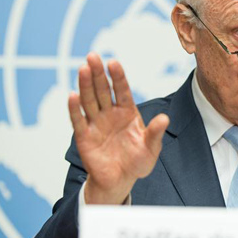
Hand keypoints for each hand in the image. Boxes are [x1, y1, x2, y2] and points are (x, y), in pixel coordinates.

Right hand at [68, 52, 168, 203]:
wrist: (120, 181)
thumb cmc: (137, 161)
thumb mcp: (150, 148)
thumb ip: (155, 133)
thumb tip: (164, 118)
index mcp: (127, 112)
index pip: (122, 90)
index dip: (118, 76)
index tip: (113, 62)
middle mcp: (110, 113)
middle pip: (103, 90)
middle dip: (98, 73)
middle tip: (92, 56)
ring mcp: (96, 123)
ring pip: (89, 100)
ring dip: (85, 85)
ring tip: (83, 69)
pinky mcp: (84, 136)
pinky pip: (78, 120)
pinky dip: (74, 109)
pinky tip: (72, 95)